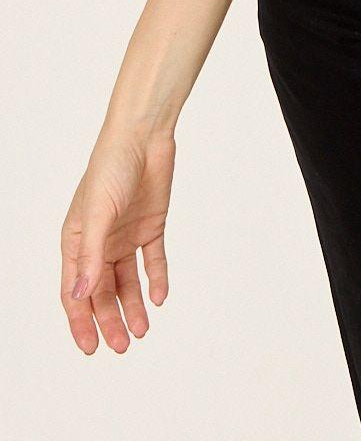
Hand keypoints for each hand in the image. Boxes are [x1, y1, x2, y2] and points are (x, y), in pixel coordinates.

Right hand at [60, 127, 175, 353]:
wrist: (145, 136)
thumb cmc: (111, 167)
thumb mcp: (98, 214)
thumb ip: (90, 256)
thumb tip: (81, 295)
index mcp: (77, 241)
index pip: (75, 291)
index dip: (80, 321)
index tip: (91, 348)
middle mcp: (100, 242)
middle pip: (102, 292)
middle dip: (110, 320)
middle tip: (123, 345)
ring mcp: (125, 236)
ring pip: (127, 281)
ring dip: (133, 306)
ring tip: (142, 331)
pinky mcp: (151, 226)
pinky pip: (153, 260)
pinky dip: (156, 279)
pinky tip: (160, 297)